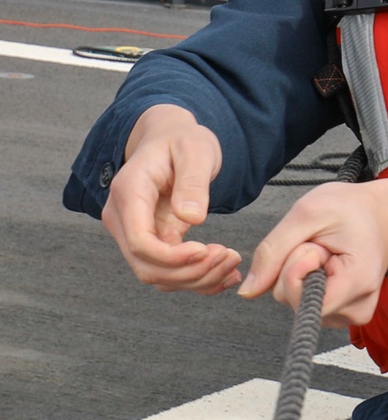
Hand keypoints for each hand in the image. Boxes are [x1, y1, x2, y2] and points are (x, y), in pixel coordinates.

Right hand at [101, 104, 241, 292]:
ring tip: (232, 264)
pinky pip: (168, 272)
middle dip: (190, 272)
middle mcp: (122, 218)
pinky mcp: (149, 242)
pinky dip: (197, 279)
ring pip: (158, 276)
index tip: (208, 251)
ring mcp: (132, 233)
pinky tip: (225, 274)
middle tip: (229, 257)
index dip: (173, 257)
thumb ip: (193, 181)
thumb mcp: (195, 149)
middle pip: (147, 267)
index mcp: (129, 192)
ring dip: (197, 279)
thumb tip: (192, 217)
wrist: (172, 140)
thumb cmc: (182, 140)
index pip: (140, 242)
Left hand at [238, 175, 387, 325]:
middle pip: (293, 300)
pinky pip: (302, 303)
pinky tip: (326, 264)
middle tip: (322, 243)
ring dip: (300, 272)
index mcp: (357, 283)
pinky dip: (305, 280)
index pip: (303, 300)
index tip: (315, 244)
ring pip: (294, 302)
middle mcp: (356, 309)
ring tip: (326, 251)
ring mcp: (349, 315)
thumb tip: (247, 292)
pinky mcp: (340, 315)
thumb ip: (273, 251)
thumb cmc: (350, 209)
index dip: (295, 269)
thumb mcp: (307, 213)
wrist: (381, 214)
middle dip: (296, 265)